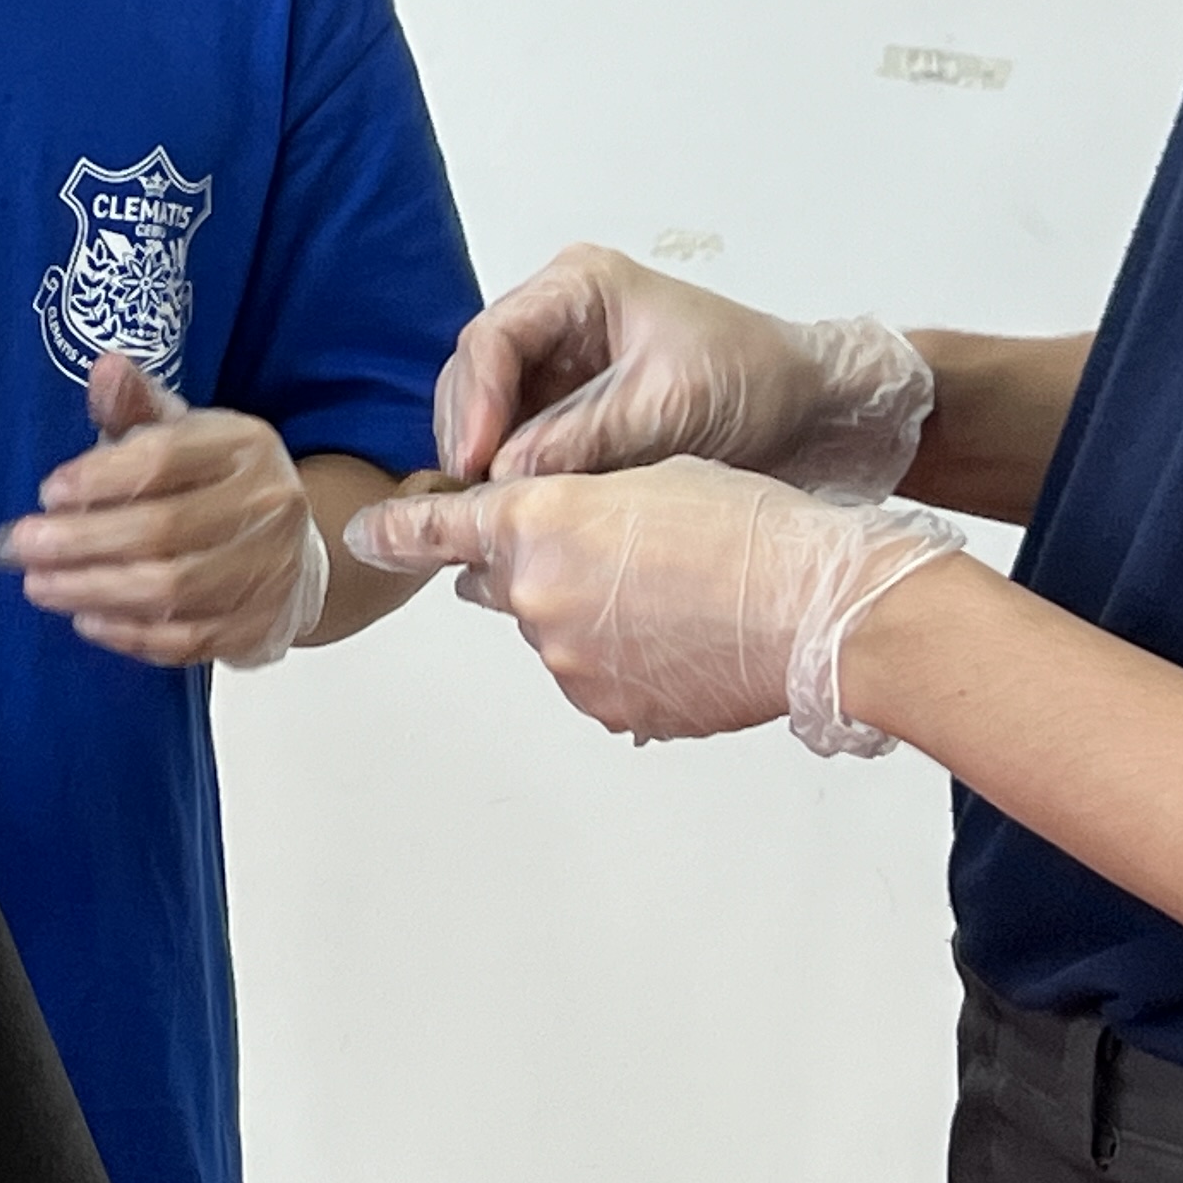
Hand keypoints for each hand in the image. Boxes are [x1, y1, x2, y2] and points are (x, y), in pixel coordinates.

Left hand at [0, 356, 326, 667]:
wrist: (292, 543)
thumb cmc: (211, 480)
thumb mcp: (181, 430)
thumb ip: (135, 405)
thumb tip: (105, 368)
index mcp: (242, 445)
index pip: (164, 459)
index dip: (99, 478)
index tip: (46, 493)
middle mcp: (266, 505)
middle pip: (162, 530)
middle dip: (80, 542)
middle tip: (20, 549)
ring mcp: (269, 570)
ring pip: (172, 589)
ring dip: (94, 590)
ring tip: (39, 586)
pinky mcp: (259, 625)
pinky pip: (188, 639)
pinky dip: (131, 635)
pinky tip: (86, 620)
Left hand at [343, 457, 965, 753]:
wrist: (820, 609)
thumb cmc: (749, 527)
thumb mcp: (647, 476)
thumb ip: (568, 505)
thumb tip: (536, 544)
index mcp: (537, 521)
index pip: (434, 528)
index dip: (394, 531)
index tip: (362, 535)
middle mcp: (533, 595)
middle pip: (498, 583)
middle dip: (532, 570)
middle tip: (612, 558)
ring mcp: (567, 659)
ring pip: (552, 632)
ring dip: (587, 617)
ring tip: (673, 602)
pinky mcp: (607, 706)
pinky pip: (595, 678)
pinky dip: (623, 661)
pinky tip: (683, 643)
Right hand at [436, 244, 932, 492]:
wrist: (815, 409)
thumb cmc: (758, 379)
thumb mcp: (669, 407)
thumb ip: (582, 438)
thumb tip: (503, 477)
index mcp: (578, 287)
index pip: (494, 337)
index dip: (477, 401)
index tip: (475, 460)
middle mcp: (557, 318)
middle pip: (477, 371)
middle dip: (470, 431)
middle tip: (467, 492)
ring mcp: (559, 362)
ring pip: (489, 407)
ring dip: (483, 454)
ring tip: (486, 504)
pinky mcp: (569, 405)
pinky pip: (518, 435)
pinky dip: (509, 469)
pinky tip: (511, 503)